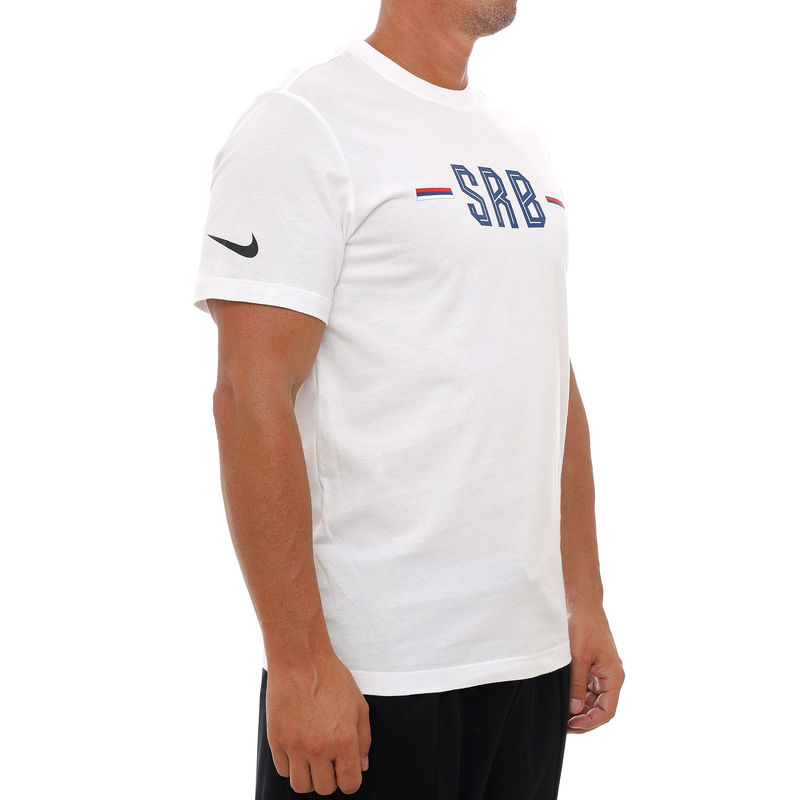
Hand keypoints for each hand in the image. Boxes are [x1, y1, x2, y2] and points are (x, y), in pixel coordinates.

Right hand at [265, 650, 371, 794]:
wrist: (300, 660)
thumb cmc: (331, 678)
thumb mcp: (359, 704)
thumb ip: (364, 739)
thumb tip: (362, 767)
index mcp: (344, 740)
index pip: (349, 784)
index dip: (349, 779)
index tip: (344, 769)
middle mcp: (320, 748)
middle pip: (325, 788)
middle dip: (329, 777)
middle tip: (328, 759)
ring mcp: (295, 746)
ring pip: (301, 786)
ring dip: (308, 776)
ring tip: (311, 757)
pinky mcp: (276, 741)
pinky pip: (283, 770)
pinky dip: (291, 764)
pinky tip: (297, 747)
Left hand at [566, 605, 624, 733]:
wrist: (582, 603)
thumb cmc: (583, 625)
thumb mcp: (578, 657)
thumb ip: (577, 685)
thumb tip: (574, 710)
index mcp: (613, 676)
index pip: (607, 711)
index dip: (590, 722)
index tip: (572, 725)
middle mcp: (611, 676)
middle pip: (601, 708)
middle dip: (584, 719)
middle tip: (563, 724)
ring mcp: (602, 672)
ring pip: (594, 700)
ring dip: (580, 709)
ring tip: (562, 714)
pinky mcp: (593, 665)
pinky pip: (588, 688)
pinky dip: (578, 696)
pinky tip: (564, 699)